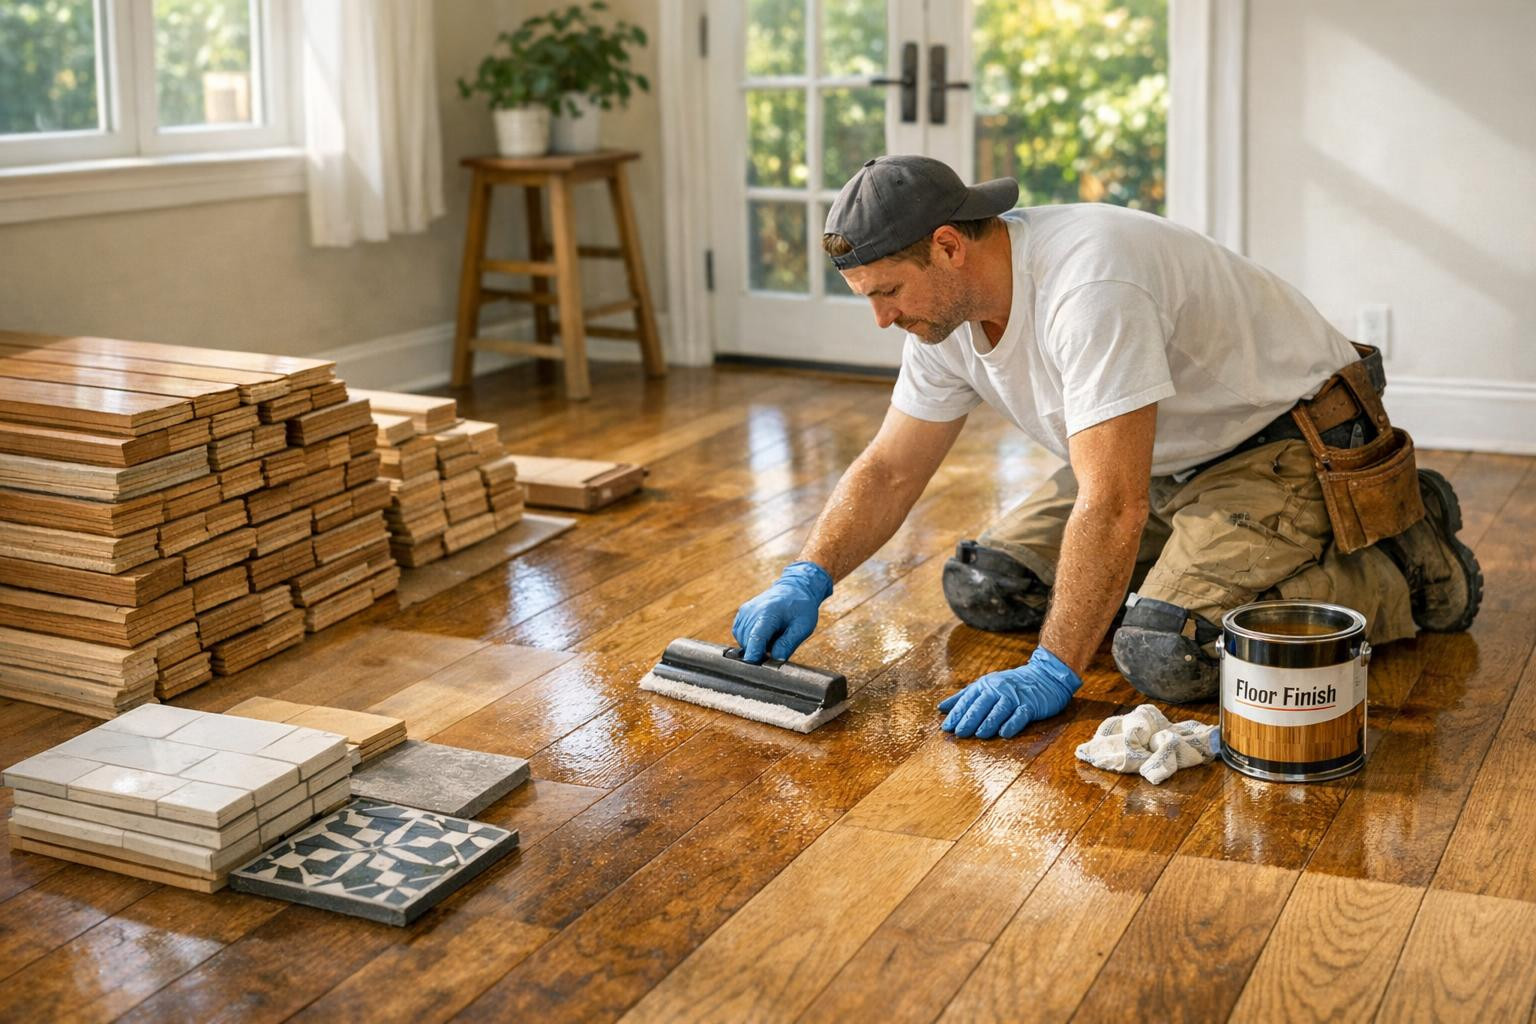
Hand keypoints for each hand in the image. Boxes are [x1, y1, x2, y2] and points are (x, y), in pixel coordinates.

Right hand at [732, 561, 833, 662]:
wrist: (794, 589)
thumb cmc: (801, 607)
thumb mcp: (803, 627)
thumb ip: (788, 644)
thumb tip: (776, 660)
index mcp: (768, 613)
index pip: (756, 637)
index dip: (753, 654)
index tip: (752, 667)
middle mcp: (752, 611)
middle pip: (749, 643)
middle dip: (761, 651)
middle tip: (778, 644)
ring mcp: (744, 612)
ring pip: (743, 641)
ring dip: (756, 645)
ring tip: (773, 635)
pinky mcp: (741, 615)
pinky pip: (740, 635)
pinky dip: (751, 639)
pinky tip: (764, 633)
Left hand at [937, 646, 1080, 738]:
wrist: (1045, 676)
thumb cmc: (1011, 684)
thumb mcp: (986, 686)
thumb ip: (964, 696)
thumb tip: (941, 708)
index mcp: (985, 685)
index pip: (968, 699)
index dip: (957, 713)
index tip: (946, 727)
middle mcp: (998, 689)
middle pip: (981, 704)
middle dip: (969, 719)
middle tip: (959, 733)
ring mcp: (1015, 697)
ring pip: (1000, 710)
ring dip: (989, 722)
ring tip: (979, 734)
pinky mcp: (1031, 705)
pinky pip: (1020, 714)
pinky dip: (1012, 723)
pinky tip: (1004, 733)